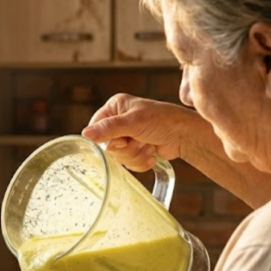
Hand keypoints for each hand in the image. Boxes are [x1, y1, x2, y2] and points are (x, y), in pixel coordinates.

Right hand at [81, 94, 207, 171]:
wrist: (185, 135)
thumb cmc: (163, 120)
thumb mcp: (133, 122)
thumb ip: (108, 129)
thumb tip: (85, 134)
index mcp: (115, 107)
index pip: (95, 128)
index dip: (107, 139)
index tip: (122, 139)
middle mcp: (119, 121)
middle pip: (107, 146)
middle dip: (126, 148)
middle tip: (139, 140)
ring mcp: (128, 136)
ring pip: (119, 157)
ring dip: (136, 154)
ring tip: (148, 144)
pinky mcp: (136, 150)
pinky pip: (129, 164)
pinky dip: (141, 161)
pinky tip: (152, 152)